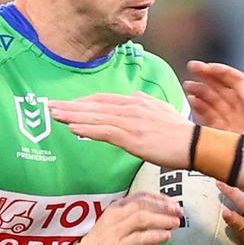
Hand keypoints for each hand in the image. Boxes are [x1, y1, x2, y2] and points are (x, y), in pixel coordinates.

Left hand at [50, 92, 192, 169]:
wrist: (195, 144)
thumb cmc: (180, 133)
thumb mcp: (160, 112)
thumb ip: (143, 107)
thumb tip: (132, 103)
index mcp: (137, 101)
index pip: (103, 99)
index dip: (82, 102)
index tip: (66, 104)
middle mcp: (131, 107)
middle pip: (94, 105)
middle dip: (69, 106)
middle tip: (48, 106)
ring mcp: (131, 121)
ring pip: (95, 116)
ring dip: (72, 115)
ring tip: (52, 115)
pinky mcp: (133, 136)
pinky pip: (104, 131)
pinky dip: (87, 129)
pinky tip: (72, 128)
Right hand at [79, 192, 182, 244]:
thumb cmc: (102, 244)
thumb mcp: (116, 223)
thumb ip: (134, 217)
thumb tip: (160, 214)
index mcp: (116, 208)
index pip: (140, 196)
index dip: (159, 197)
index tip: (173, 201)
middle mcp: (115, 217)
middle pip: (143, 205)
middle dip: (164, 207)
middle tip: (179, 211)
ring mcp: (115, 232)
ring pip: (142, 218)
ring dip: (162, 219)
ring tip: (175, 222)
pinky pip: (139, 239)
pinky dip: (154, 235)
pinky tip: (166, 236)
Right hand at [184, 60, 243, 137]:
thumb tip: (240, 80)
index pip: (239, 82)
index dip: (221, 72)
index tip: (204, 67)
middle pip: (226, 89)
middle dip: (208, 78)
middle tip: (191, 69)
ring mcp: (237, 126)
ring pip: (218, 102)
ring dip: (203, 92)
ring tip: (188, 86)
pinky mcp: (227, 137)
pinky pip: (213, 118)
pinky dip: (202, 108)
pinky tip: (191, 102)